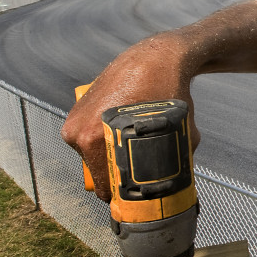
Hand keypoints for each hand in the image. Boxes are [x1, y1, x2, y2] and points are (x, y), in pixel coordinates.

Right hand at [60, 35, 199, 200]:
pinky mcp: (76, 110)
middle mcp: (78, 132)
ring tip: (132, 148)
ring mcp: (74, 120)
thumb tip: (179, 190)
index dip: (122, 197)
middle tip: (140, 174)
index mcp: (95, 141)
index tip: (136, 198)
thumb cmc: (170, 95)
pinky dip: (103, 140)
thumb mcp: (181, 135)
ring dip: (110, 157)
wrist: (156, 59)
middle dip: (118, 177)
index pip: (104, 188)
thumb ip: (178, 164)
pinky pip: (88, 138)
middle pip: (98, 173)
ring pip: (93, 156)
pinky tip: (121, 134)